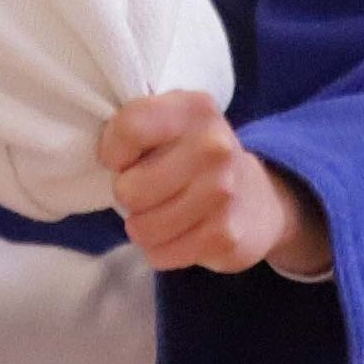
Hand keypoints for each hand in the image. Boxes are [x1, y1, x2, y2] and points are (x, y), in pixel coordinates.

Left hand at [99, 89, 331, 275]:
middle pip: (130, 189)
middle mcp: (214, 146)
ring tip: (162, 213)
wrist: (259, 199)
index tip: (121, 159)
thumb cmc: (194, 157)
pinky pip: (161, 254)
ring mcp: (223, 192)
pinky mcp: (226, 236)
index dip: (112, 151)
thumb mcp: (172, 124)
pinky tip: (180, 233)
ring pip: (142, 228)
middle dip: (129, 196)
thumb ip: (138, 127)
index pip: (130, 128)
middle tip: (148, 190)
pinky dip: (161, 250)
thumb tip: (104, 158)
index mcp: (194, 108)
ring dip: (143, 227)